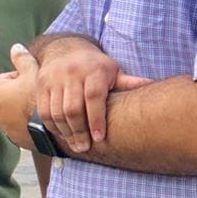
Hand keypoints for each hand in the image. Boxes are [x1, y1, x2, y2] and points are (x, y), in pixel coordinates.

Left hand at [0, 44, 40, 148]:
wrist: (53, 126)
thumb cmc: (40, 97)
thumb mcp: (33, 71)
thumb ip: (22, 59)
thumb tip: (15, 48)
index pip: (8, 78)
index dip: (23, 77)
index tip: (33, 81)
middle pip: (11, 96)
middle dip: (22, 94)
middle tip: (37, 94)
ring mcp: (6, 127)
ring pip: (17, 113)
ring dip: (26, 110)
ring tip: (41, 108)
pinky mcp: (17, 139)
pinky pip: (23, 128)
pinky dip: (30, 124)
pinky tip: (42, 121)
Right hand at [35, 38, 150, 152]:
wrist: (66, 49)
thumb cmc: (95, 66)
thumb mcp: (114, 71)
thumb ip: (130, 83)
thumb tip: (155, 87)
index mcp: (93, 70)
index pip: (93, 97)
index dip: (96, 119)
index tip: (99, 138)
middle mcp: (71, 72)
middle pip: (72, 108)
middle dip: (79, 132)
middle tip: (85, 148)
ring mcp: (53, 78)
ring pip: (56, 111)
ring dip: (65, 132)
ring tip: (75, 145)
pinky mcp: (41, 84)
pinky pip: (43, 110)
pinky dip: (52, 126)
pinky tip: (61, 134)